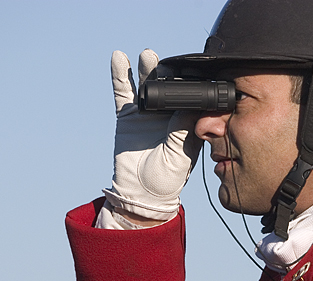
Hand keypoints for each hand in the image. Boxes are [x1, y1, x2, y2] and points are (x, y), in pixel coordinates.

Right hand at [103, 49, 201, 221]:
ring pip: (149, 85)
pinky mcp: (129, 115)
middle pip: (170, 87)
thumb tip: (189, 107)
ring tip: (148, 55)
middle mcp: (170, 113)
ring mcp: (149, 112)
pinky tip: (119, 58)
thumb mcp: (179, 156)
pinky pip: (124, 92)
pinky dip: (120, 75)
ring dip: (148, 69)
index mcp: (188, 122)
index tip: (194, 72)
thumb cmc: (167, 178)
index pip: (193, 98)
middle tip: (168, 63)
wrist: (140, 192)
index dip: (193, 84)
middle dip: (169, 73)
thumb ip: (182, 132)